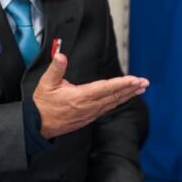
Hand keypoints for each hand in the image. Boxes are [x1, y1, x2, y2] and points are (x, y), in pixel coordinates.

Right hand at [33, 53, 148, 138]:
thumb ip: (56, 69)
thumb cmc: (42, 104)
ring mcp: (90, 113)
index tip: (135, 80)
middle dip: (131, 89)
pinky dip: (118, 102)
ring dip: (127, 95)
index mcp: (80, 96)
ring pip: (113, 103)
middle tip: (145, 83)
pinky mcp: (88, 118)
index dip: (122, 83)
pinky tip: (124, 98)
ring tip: (140, 89)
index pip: (106, 88)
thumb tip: (61, 56)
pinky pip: (107, 109)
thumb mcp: (46, 83)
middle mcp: (88, 106)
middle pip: (114, 96)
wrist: (37, 125)